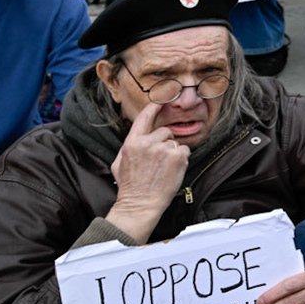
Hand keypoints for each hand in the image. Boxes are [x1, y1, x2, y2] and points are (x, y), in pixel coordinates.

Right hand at [106, 104, 191, 242]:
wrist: (140, 203)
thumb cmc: (129, 185)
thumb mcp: (119, 161)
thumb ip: (130, 145)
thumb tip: (137, 135)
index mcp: (132, 142)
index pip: (144, 118)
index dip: (154, 107)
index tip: (161, 100)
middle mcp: (147, 143)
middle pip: (165, 131)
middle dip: (165, 142)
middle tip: (158, 161)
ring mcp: (163, 149)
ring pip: (175, 143)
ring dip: (173, 153)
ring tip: (163, 168)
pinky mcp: (177, 157)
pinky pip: (184, 151)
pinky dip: (181, 159)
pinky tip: (171, 170)